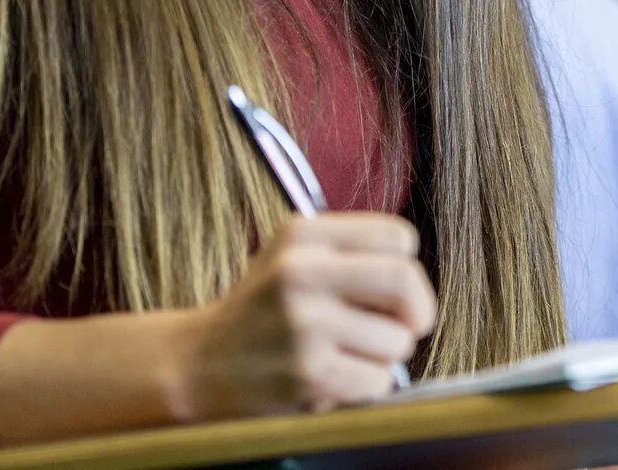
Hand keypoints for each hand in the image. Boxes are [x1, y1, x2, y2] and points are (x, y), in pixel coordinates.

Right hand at [164, 212, 435, 420]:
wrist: (198, 363)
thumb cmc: (262, 308)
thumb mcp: (293, 254)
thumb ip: (351, 251)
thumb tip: (417, 277)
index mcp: (304, 234)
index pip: (398, 238)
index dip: (407, 267)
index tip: (395, 290)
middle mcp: (303, 272)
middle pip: (406, 281)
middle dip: (419, 310)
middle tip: (411, 325)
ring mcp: (305, 323)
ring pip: (397, 340)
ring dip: (386, 355)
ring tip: (352, 353)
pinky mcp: (308, 372)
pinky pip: (377, 380)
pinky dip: (368, 384)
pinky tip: (337, 377)